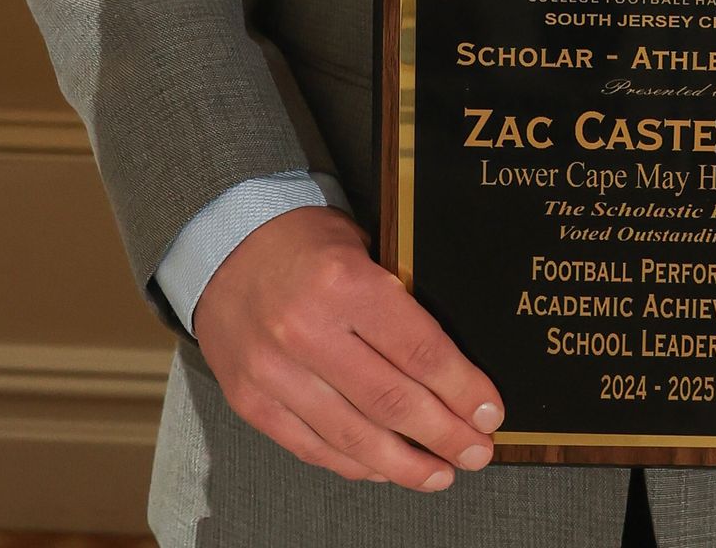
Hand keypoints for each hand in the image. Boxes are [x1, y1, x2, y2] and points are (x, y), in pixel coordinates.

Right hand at [194, 208, 502, 488]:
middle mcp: (307, 332)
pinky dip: (354, 465)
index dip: (462, 389)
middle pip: (391, 401)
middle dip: (445, 434)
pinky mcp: (252, 401)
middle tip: (477, 451)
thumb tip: (453, 362)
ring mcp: (274, 372)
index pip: (419, 350)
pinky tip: (385, 468)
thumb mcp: (362, 247)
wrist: (225, 246)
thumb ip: (398, 298)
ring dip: (405, 464)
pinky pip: (312, 448)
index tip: (490, 412)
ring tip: (441, 473)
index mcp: (344, 283)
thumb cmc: (304, 242)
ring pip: (353, 437)